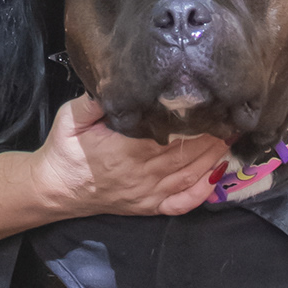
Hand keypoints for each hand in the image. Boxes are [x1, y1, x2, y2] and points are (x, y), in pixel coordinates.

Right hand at [38, 96, 226, 219]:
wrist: (55, 188)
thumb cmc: (65, 149)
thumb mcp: (70, 117)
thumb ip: (93, 101)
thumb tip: (116, 81)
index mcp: (127, 148)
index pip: (171, 134)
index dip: (195, 121)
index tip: (212, 105)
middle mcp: (143, 173)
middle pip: (188, 153)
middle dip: (213, 136)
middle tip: (232, 118)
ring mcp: (148, 193)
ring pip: (191, 175)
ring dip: (214, 157)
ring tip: (232, 138)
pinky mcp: (149, 207)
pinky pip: (182, 203)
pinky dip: (203, 192)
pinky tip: (218, 176)